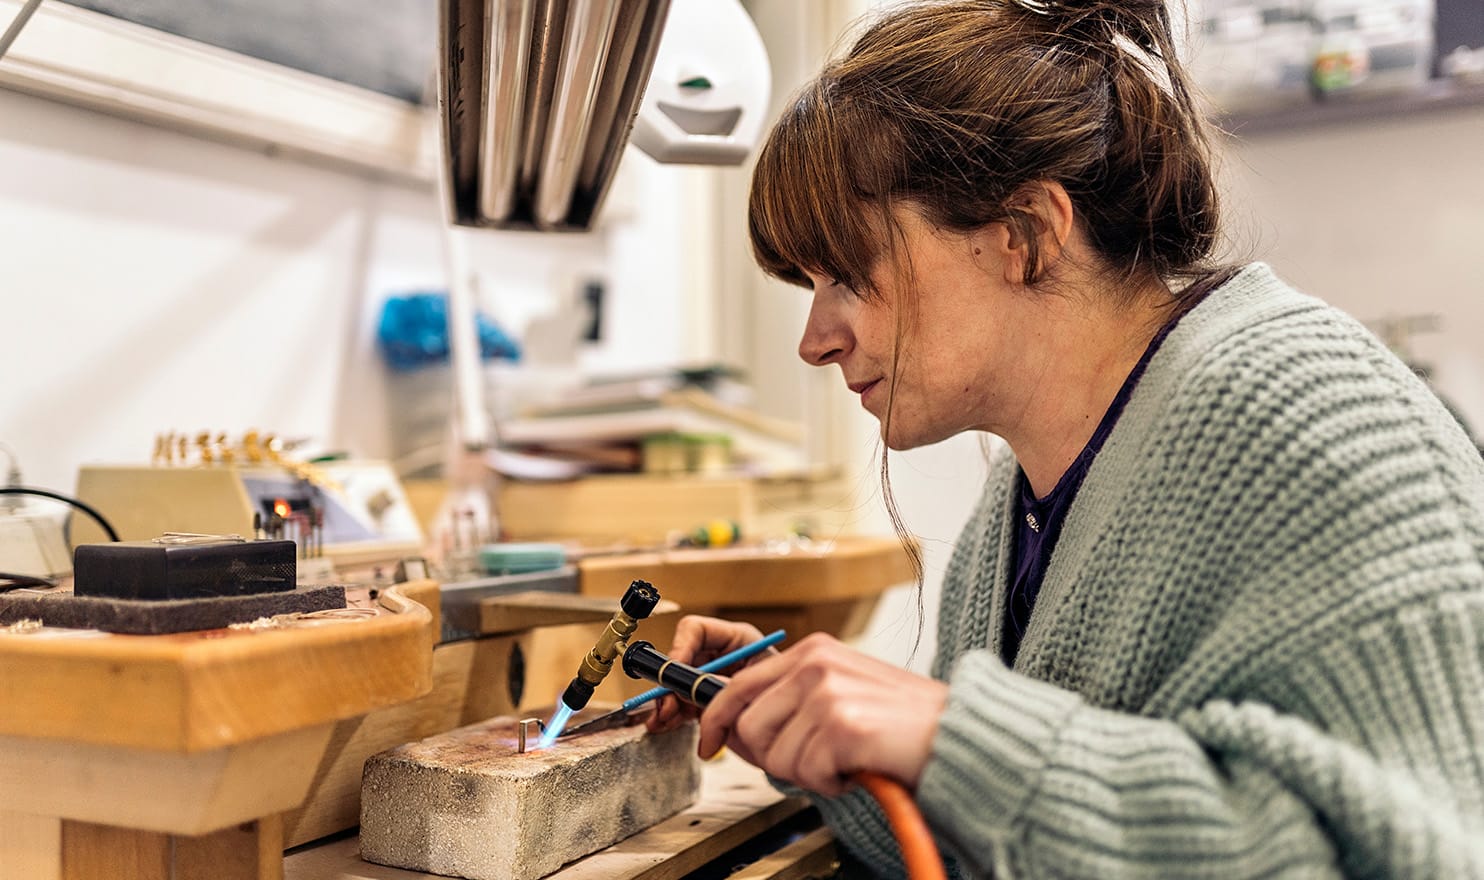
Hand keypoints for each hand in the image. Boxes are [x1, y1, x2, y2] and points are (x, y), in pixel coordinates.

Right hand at [646, 615, 776, 733]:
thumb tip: (699, 685)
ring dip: (667, 701)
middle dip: (670, 682)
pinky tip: (667, 723)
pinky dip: (672, 714)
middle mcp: (720, 655)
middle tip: (666, 703)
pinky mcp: (707, 699)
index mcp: (737, 639)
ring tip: (664, 719)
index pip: (696, 629)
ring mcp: (711, 678)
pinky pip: (680, 702)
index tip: (676, 670)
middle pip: (681, 658)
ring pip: (676, 683)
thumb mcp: (758, 685)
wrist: (793, 726)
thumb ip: (728, 683)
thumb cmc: (786, 696)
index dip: (680, 647)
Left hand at [697, 632, 947, 796]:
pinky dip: (832, 784)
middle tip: (813, 764)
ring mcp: (828, 692)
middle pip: (749, 729)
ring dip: (808, 773)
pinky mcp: (842, 726)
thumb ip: (794, 701)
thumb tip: (739, 732)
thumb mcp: (843, 692)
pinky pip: (808, 774)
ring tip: (845, 760)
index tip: (709, 744)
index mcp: (814, 651)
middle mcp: (817, 664)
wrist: (960, 737)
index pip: (739, 686)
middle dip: (773, 759)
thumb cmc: (903, 723)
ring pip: (775, 758)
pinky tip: (858, 767)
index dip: (716, 721)